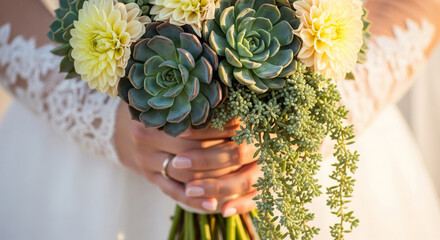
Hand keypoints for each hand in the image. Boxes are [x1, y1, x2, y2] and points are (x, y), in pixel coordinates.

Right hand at [115, 102, 258, 211]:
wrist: (123, 124)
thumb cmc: (157, 107)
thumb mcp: (170, 98)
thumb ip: (194, 101)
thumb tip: (233, 102)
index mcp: (153, 114)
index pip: (193, 126)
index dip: (220, 127)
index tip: (243, 125)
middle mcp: (145, 139)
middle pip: (190, 152)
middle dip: (221, 153)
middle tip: (246, 152)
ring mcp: (146, 162)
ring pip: (185, 176)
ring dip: (213, 179)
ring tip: (239, 177)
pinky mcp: (150, 178)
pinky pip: (174, 192)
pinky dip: (195, 201)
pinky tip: (213, 205)